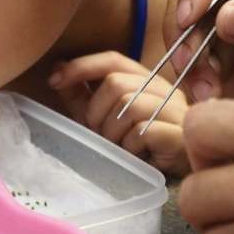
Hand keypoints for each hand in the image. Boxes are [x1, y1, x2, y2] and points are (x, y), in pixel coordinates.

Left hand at [48, 51, 190, 176]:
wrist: (177, 174)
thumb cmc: (137, 146)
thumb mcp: (102, 118)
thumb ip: (81, 95)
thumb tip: (56, 69)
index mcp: (144, 79)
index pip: (112, 60)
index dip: (81, 67)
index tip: (53, 81)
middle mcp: (163, 88)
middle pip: (116, 84)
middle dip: (96, 113)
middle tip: (100, 135)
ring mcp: (175, 109)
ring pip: (128, 107)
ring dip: (113, 133)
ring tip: (119, 148)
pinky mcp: (180, 133)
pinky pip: (142, 132)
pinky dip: (130, 147)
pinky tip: (136, 155)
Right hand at [164, 0, 233, 102]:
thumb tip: (225, 17)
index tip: (189, 15)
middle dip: (185, 33)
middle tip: (188, 64)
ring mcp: (222, 27)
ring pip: (185, 36)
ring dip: (188, 65)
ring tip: (206, 94)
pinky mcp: (218, 60)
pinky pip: (193, 67)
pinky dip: (194, 83)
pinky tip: (207, 100)